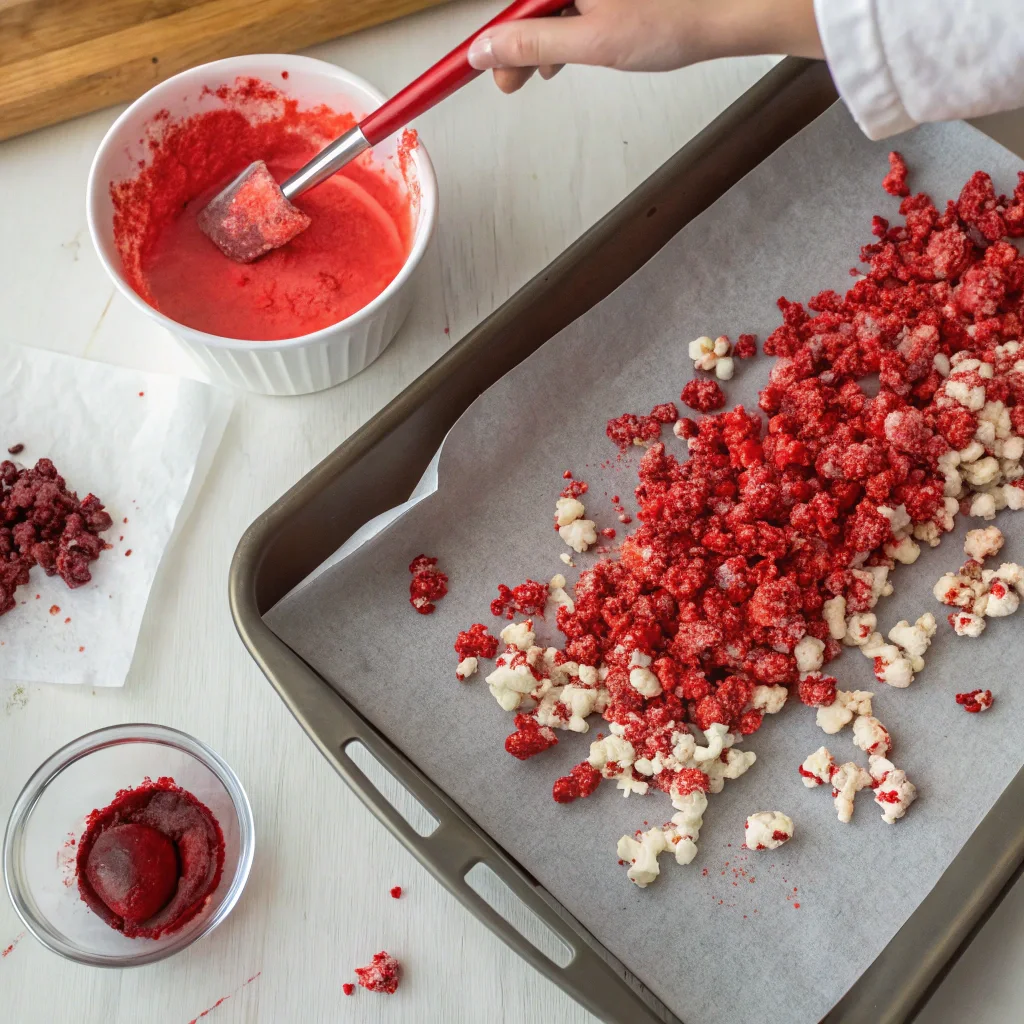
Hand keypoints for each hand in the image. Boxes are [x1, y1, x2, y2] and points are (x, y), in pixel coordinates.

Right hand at [467, 0, 822, 93]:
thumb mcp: (591, 41)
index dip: (493, 36)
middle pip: (532, 2)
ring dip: (545, 36)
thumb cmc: (674, 18)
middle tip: (512, 81)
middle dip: (519, 38)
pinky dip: (570, 24)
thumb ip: (531, 43)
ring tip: (547, 70)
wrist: (730, 9)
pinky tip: (574, 48)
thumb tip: (485, 51)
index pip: (516, 6)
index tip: (476, 63)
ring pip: (553, 2)